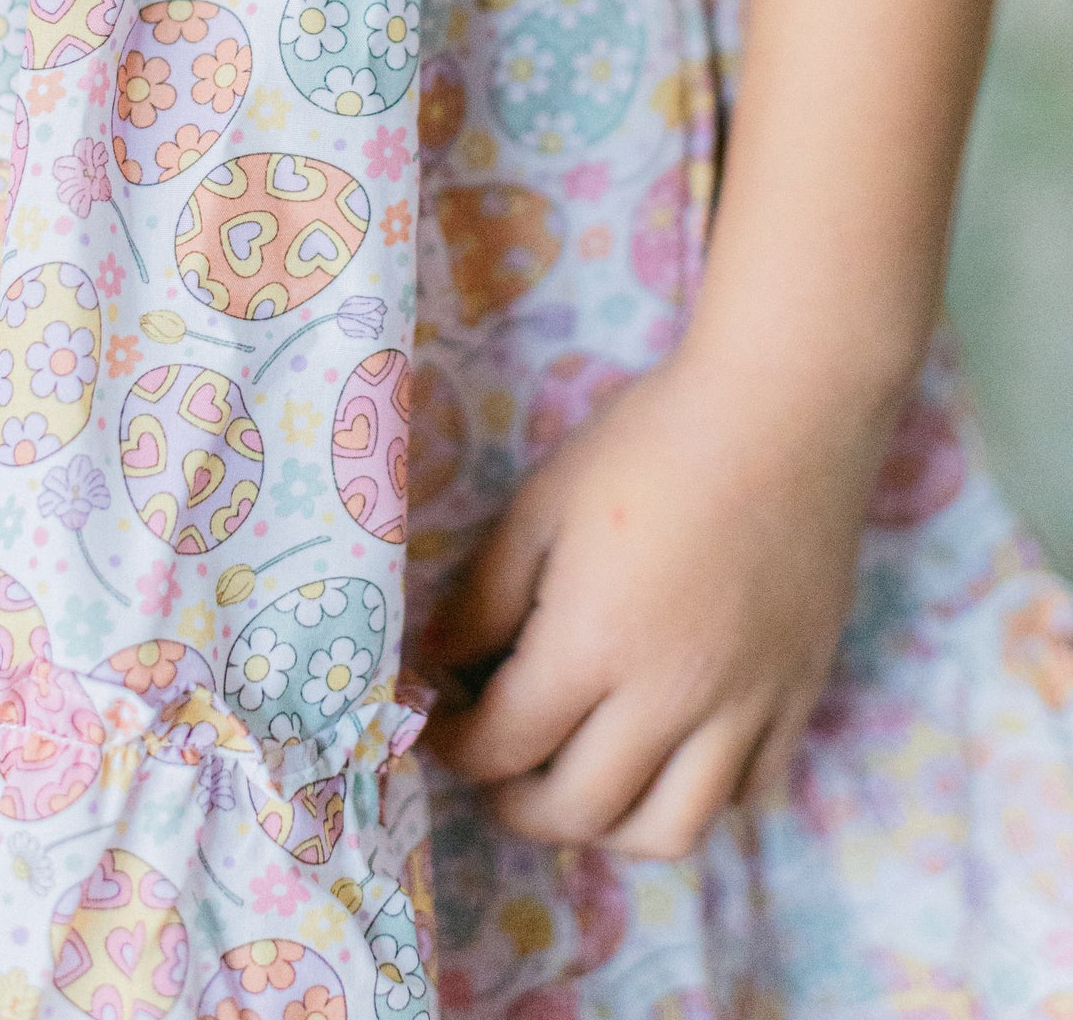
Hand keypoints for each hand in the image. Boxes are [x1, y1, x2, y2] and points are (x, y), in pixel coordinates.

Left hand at [417, 341, 892, 858]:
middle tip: (495, 768)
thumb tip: (437, 665)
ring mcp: (748, 706)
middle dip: (517, 805)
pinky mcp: (801, 694)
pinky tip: (671, 753)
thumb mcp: (541, 505)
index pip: (506, 744)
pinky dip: (702, 797)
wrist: (785, 409)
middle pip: (582, 810)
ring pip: (674, 829)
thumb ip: (483, 596)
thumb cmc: (651, 441)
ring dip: (609, 827)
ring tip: (578, 784)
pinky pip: (752, 792)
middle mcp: (674, 698)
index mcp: (596, 644)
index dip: (457, 747)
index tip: (440, 726)